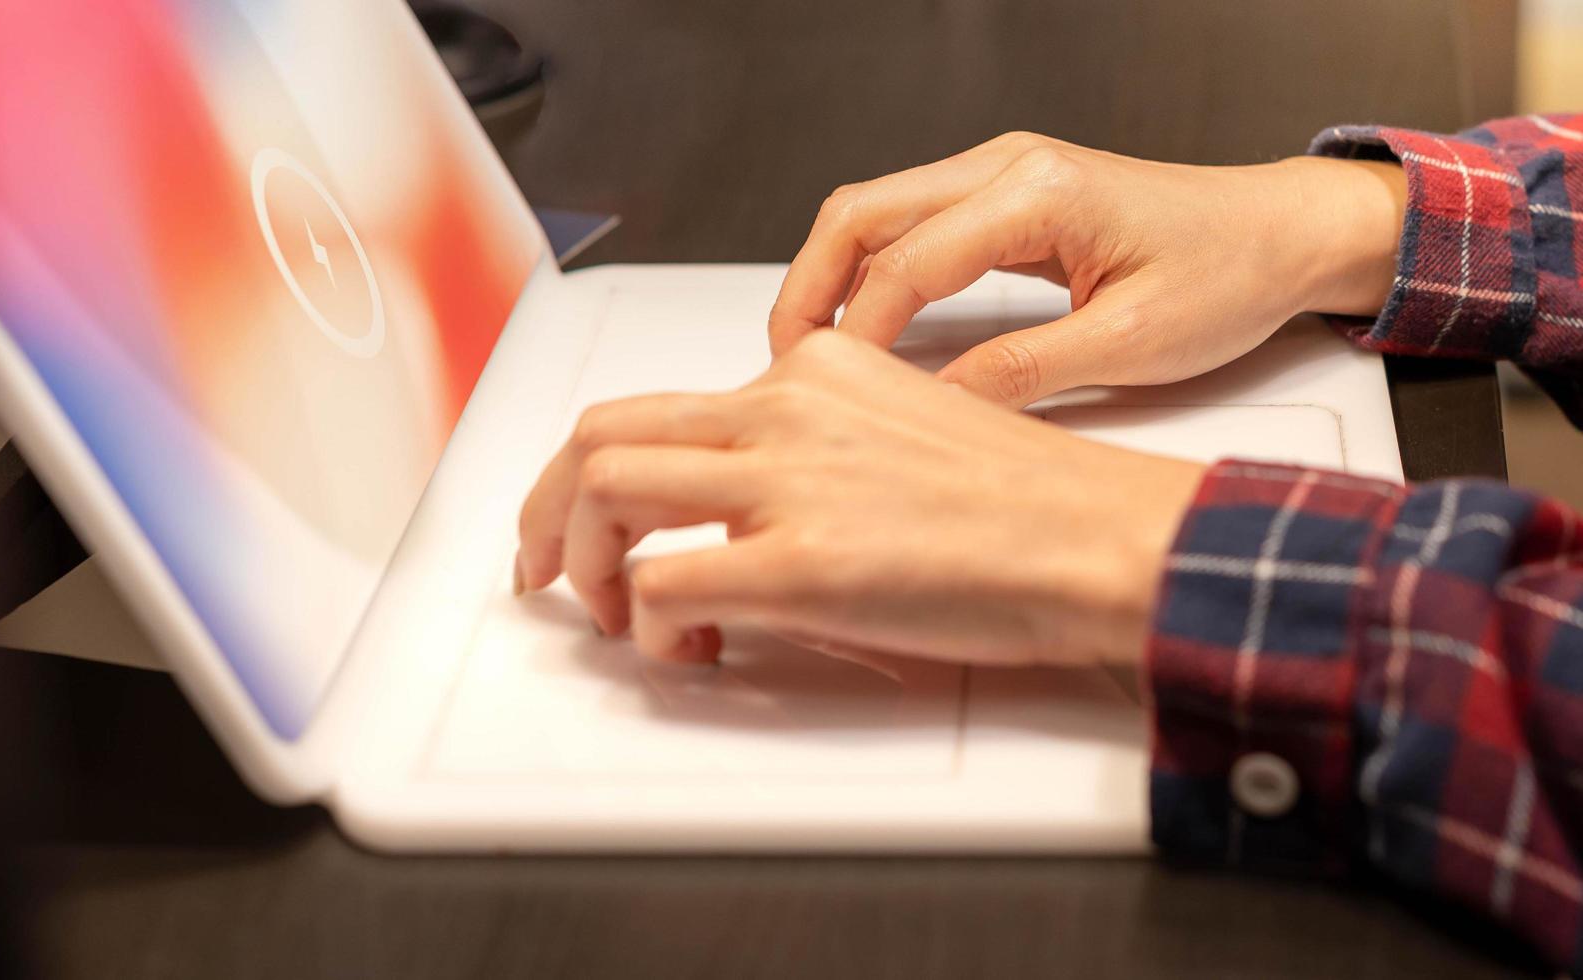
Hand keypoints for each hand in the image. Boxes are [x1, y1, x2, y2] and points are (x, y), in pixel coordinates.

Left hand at [515, 330, 1204, 666]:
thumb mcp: (898, 437)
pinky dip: (653, 630)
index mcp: (812, 374)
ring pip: (604, 492)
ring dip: (580, 563)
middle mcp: (783, 411)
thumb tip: (728, 524)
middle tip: (540, 569)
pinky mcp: (799, 562)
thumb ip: (805, 456)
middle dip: (544, 509)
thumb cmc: (1028, 504)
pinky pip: (666, 586)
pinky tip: (695, 650)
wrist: (1103, 539)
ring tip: (617, 618)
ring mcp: (786, 482)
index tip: (583, 518)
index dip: (593, 471)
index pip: (660, 407)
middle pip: (601, 434)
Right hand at [767, 133, 1406, 406]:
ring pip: (877, 210)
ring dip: (832, 275)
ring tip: (810, 350)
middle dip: (808, 287)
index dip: (856, 335)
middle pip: (861, 211)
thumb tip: (937, 408)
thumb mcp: (1129, 345)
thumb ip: (1023, 375)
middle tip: (783, 363)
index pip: (906, 262)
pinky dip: (871, 271)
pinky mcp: (1009, 194)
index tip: (832, 394)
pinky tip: (865, 323)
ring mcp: (1005, 173)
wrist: (1284, 234)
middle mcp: (1010, 165)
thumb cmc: (1229, 275)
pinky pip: (912, 222)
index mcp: (1039, 192)